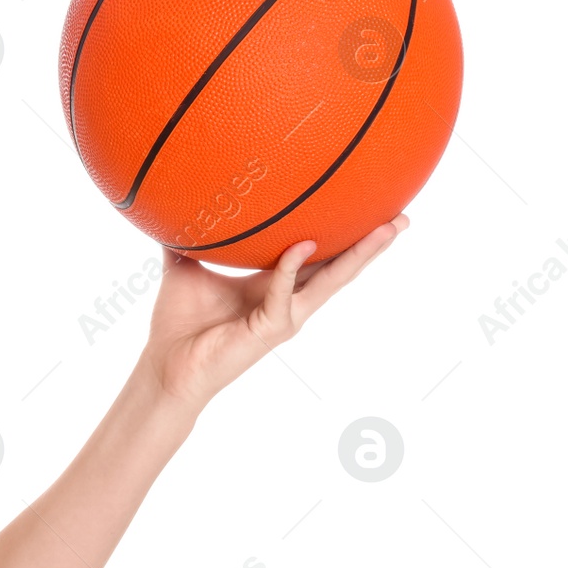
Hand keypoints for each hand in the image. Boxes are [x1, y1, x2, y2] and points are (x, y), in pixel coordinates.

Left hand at [136, 214, 409, 409]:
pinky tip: (301, 246)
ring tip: (386, 230)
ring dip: (358, 255)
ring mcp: (284, 317)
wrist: (166, 363)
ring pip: (330, 282)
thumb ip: (189, 240)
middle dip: (370, 244)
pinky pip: (284, 294)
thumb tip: (175, 204)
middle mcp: (286, 302)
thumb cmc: (178, 324)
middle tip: (400, 216)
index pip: (316, 257)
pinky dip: (292, 269)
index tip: (365, 206)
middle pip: (339, 268)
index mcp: (271, 286)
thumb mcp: (185, 270)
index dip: (340, 236)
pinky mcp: (270, 329)